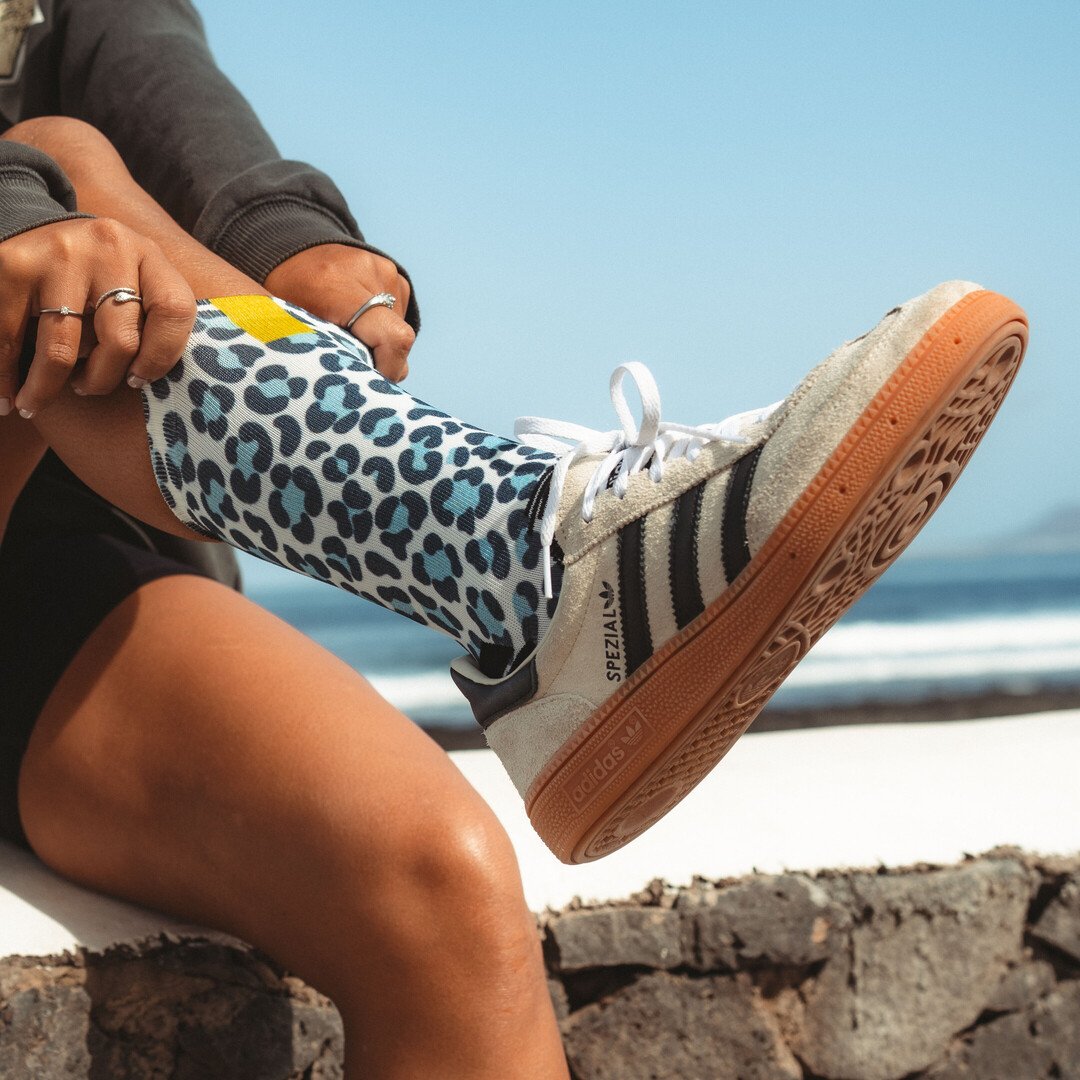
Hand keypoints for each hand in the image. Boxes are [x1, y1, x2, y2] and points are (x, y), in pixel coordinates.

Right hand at [0, 218, 195, 417]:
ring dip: (45, 388)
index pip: (175, 311)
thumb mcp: (134, 278)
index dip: (161, 357)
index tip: (137, 382)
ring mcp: (60, 255)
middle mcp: (108, 248)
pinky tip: (7, 397)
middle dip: (101, 379)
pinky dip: (6, 375)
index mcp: (148, 255)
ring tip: (33, 404)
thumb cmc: (97, 273)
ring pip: (62, 349)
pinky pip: (11, 337)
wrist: (35, 226)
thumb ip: (150, 316)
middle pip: (120, 340)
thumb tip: (144, 383)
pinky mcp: (13, 264)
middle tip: (87, 389)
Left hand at [264, 244, 414, 381]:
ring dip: (380, 344)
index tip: (370, 382)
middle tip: (351, 363)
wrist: (290, 244)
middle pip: (398, 340)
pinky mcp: (395, 273)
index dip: (390, 369)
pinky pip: (399, 316)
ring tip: (349, 335)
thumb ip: (327, 353)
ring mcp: (386, 271)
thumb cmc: (285, 290)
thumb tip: (361, 388)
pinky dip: (381, 328)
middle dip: (382, 362)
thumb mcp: (293, 324)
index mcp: (337, 287)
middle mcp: (370, 274)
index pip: (393, 338)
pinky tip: (357, 321)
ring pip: (399, 331)